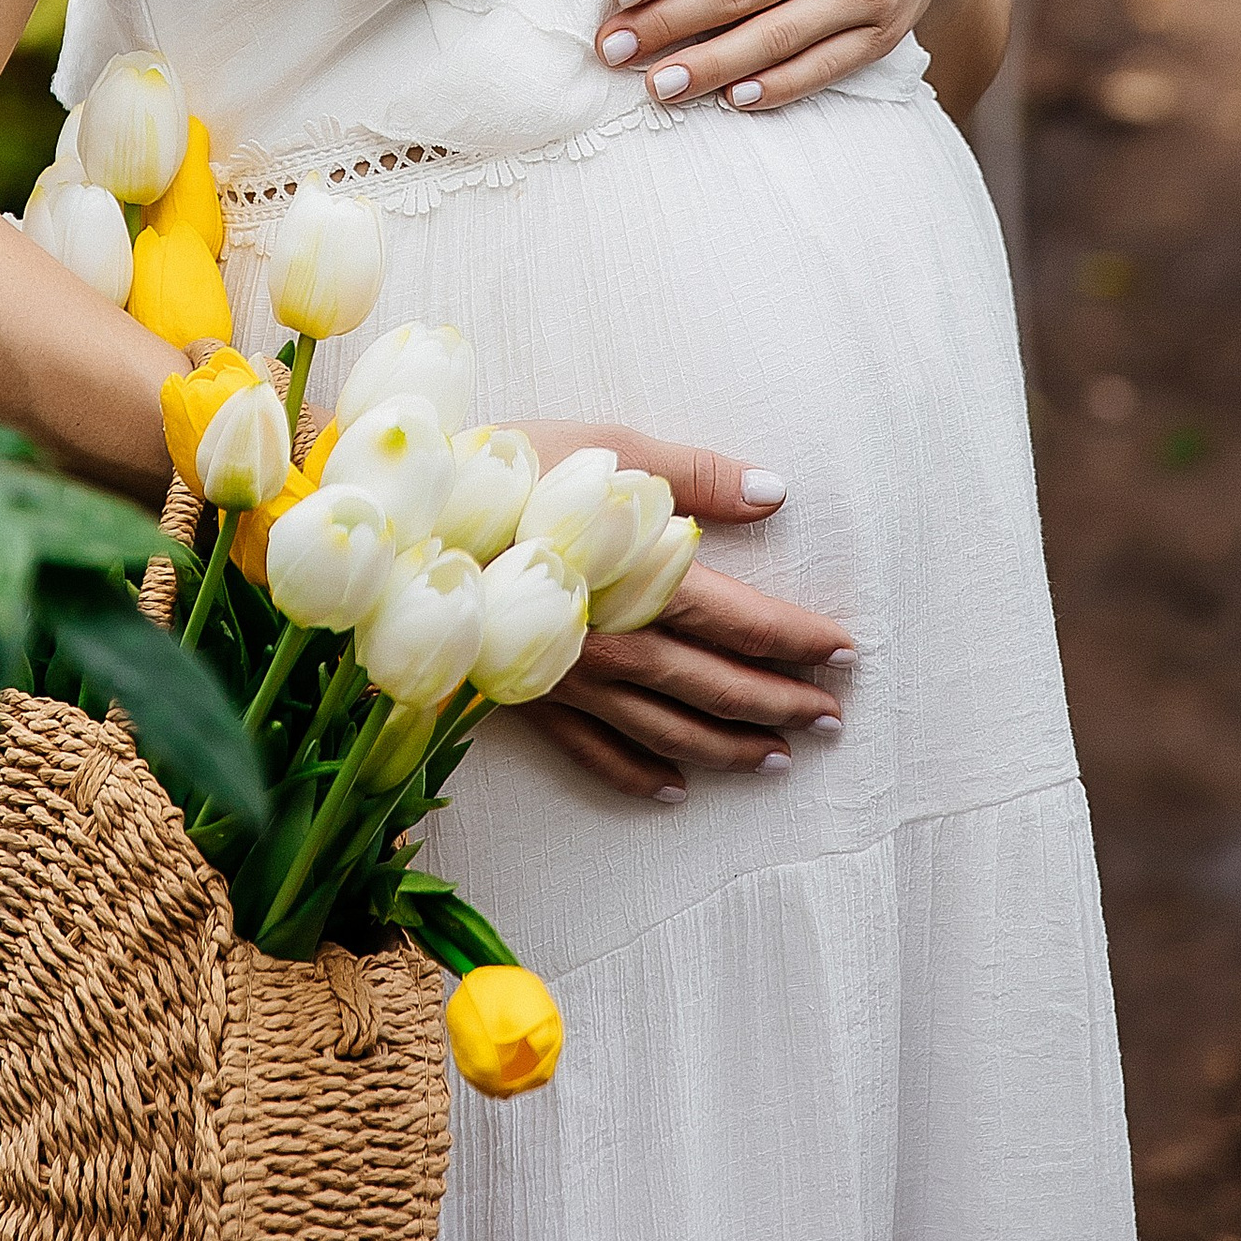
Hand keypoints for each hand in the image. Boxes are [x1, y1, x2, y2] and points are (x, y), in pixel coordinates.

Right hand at [515, 425, 854, 802]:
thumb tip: (775, 494)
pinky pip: (595, 755)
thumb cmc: (504, 471)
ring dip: (730, 748)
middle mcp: (612, 646)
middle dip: (781, 704)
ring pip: (667, 733)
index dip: (799, 640)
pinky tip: (677, 790)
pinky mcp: (527, 702)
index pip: (742, 623)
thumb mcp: (605, 450)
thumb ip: (694, 479)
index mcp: (639, 581)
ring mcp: (568, 683)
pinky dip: (640, 776)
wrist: (394, 525)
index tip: (846, 650)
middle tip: (833, 718)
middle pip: (714, 687)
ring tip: (779, 759)